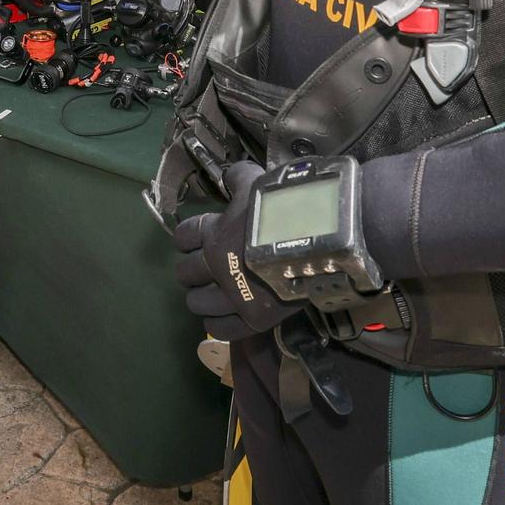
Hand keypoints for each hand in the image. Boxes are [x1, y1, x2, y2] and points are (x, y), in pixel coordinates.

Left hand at [173, 163, 299, 340]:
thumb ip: (238, 178)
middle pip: (185, 273)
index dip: (187, 237)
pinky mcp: (253, 319)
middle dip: (192, 269)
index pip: (183, 237)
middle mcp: (217, 266)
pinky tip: (222, 316)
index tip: (195, 240)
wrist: (320, 240)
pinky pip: (220, 329)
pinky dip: (216, 323)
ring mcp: (234, 295)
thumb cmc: (287, 208)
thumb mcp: (257, 184)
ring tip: (211, 294)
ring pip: (197, 302)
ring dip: (201, 297)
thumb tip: (229, 175)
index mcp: (215, 233)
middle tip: (203, 269)